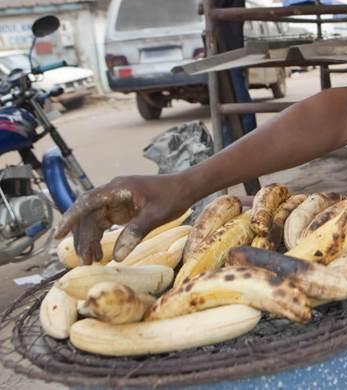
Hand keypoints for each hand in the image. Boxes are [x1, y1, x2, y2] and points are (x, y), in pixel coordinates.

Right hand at [55, 174, 194, 263]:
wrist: (186, 187)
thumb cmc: (173, 197)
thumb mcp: (155, 216)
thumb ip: (135, 233)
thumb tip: (116, 257)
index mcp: (118, 188)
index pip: (87, 202)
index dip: (71, 218)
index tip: (59, 234)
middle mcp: (112, 192)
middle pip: (87, 214)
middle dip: (83, 237)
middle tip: (84, 260)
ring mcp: (115, 199)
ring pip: (93, 219)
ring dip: (90, 239)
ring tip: (90, 260)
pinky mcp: (120, 207)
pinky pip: (103, 222)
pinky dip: (99, 237)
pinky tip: (99, 253)